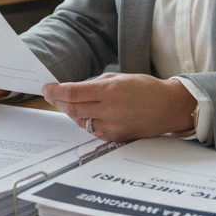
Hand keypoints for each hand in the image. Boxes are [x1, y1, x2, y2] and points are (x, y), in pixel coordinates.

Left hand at [41, 74, 195, 142]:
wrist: (169, 107)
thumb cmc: (147, 89)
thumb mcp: (120, 77)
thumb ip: (96, 84)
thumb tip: (75, 89)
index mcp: (110, 91)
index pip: (73, 92)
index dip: (55, 91)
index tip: (46, 88)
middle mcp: (110, 110)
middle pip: (73, 108)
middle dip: (58, 101)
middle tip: (50, 95)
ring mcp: (113, 126)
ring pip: (81, 121)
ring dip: (70, 112)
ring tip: (65, 104)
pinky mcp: (116, 137)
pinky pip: (93, 131)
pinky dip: (85, 122)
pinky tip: (83, 115)